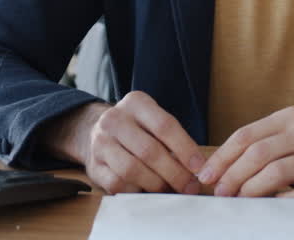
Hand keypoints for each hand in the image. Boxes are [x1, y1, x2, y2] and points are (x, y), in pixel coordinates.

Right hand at [44, 92, 205, 194]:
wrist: (96, 132)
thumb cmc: (136, 129)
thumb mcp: (153, 121)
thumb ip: (173, 139)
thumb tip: (197, 168)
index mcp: (136, 103)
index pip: (164, 125)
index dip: (185, 148)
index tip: (199, 167)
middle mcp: (114, 119)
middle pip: (149, 150)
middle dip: (174, 173)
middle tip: (189, 186)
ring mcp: (101, 143)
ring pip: (132, 169)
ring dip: (157, 184)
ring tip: (170, 189)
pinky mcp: (93, 166)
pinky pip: (118, 184)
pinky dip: (136, 190)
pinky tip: (146, 189)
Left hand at [196, 107, 293, 198]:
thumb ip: (266, 142)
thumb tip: (224, 168)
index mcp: (290, 118)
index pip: (246, 135)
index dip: (222, 157)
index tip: (206, 174)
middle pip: (256, 154)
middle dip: (231, 176)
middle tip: (220, 192)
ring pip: (274, 173)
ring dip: (249, 191)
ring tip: (238, 200)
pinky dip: (275, 204)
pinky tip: (264, 209)